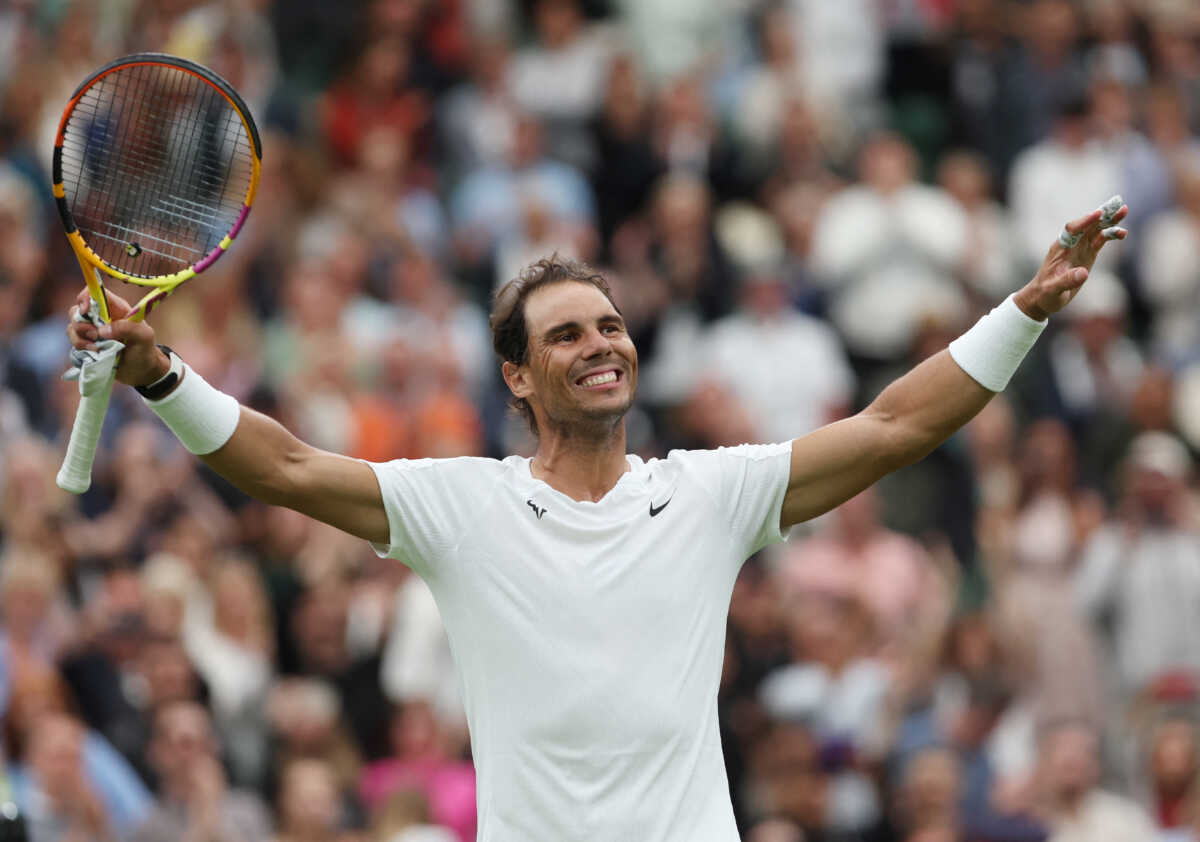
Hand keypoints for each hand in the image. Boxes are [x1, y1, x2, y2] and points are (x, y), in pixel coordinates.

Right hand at [67, 289, 169, 386]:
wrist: (141, 372)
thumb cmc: (145, 350)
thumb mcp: (144, 337)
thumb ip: (128, 328)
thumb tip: (102, 331)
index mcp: (115, 308)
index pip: (94, 292)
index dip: (85, 298)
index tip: (85, 311)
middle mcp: (100, 317)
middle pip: (76, 311)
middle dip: (81, 325)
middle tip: (95, 336)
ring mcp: (92, 331)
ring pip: (72, 328)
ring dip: (80, 340)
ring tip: (98, 349)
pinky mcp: (87, 345)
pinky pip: (73, 344)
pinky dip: (80, 350)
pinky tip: (94, 355)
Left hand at [1013, 197, 1128, 319]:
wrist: (1043, 297)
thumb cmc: (1044, 293)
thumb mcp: (1053, 289)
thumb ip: (1067, 281)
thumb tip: (1084, 274)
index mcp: (1060, 248)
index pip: (1072, 230)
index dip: (1084, 221)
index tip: (1098, 214)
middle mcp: (1070, 244)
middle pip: (1087, 225)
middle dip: (1102, 214)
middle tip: (1118, 205)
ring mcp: (1079, 248)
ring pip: (1095, 229)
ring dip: (1109, 220)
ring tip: (1124, 210)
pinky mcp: (1087, 254)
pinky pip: (1100, 240)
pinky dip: (1110, 234)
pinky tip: (1122, 233)